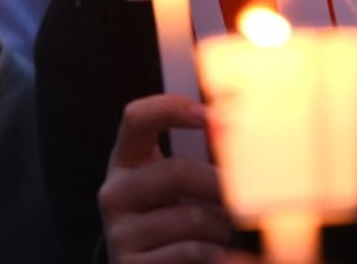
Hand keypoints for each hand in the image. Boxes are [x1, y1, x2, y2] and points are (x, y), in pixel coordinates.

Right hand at [99, 94, 231, 261]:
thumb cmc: (172, 215)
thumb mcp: (176, 181)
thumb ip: (200, 150)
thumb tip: (232, 122)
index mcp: (125, 160)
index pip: (137, 117)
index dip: (173, 108)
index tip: (212, 116)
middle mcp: (114, 191)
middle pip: (178, 171)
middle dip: (220, 184)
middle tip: (242, 196)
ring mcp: (119, 231)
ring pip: (193, 218)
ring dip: (221, 226)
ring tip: (219, 231)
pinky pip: (192, 251)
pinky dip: (213, 252)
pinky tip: (209, 252)